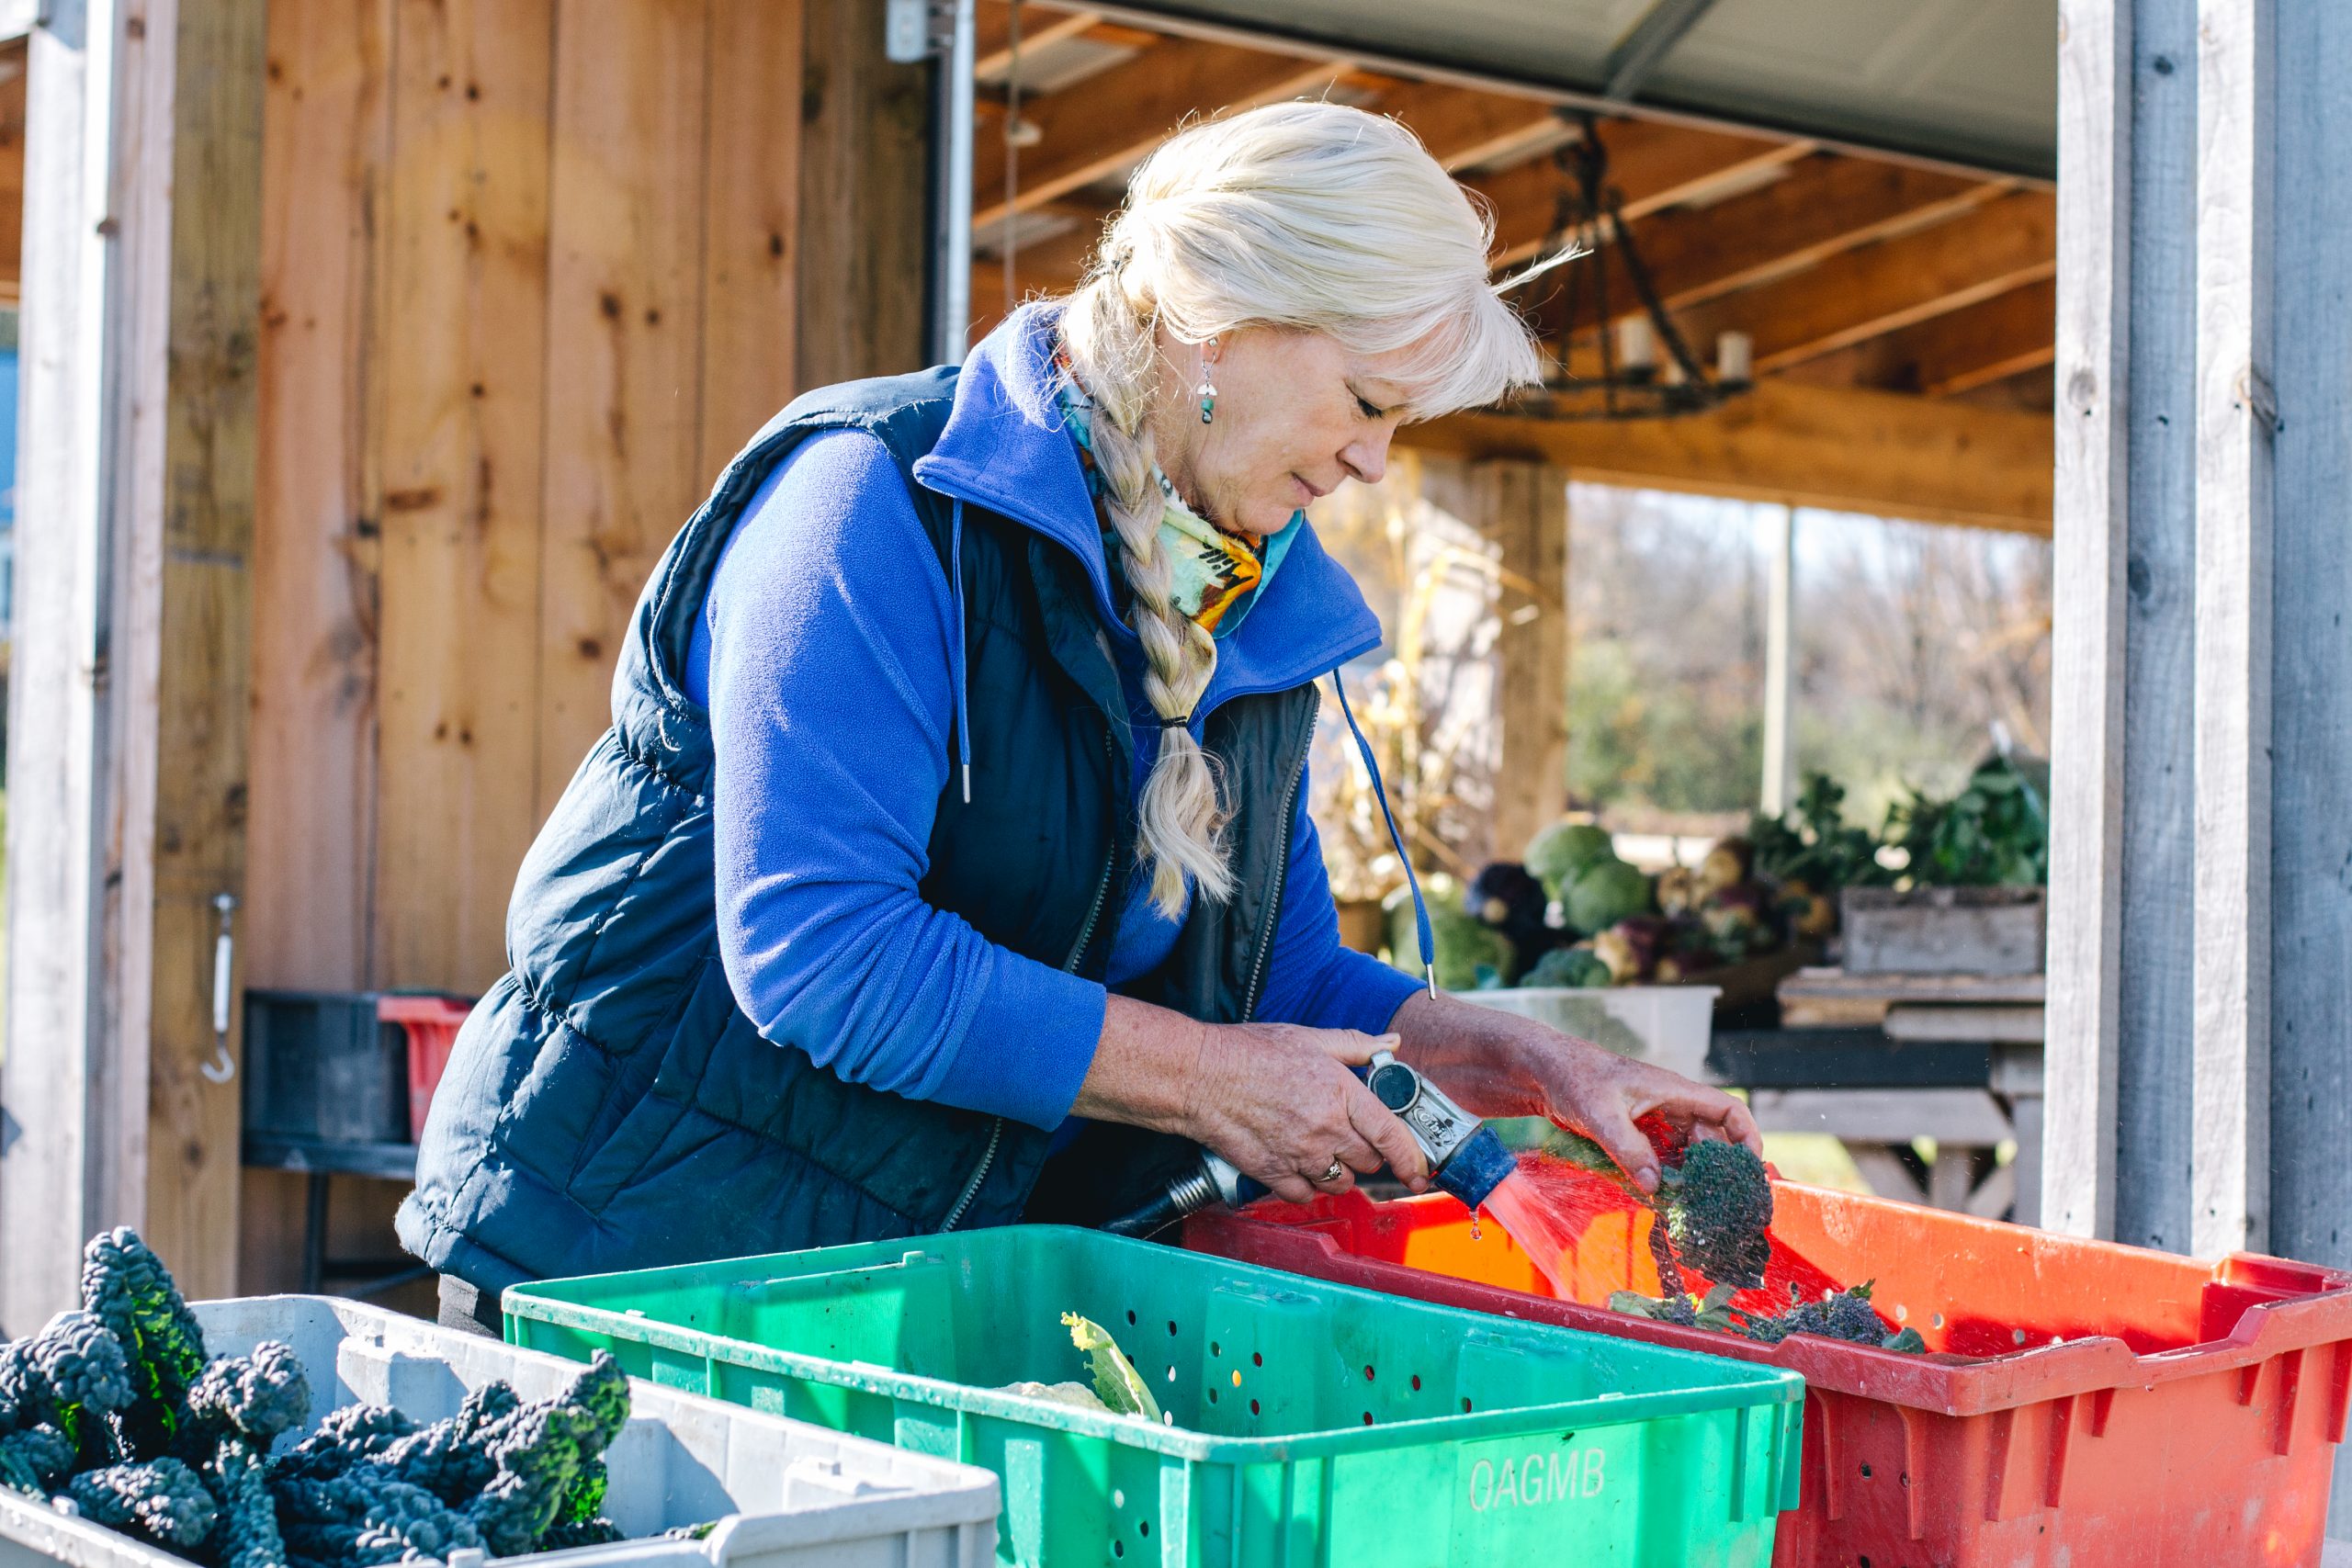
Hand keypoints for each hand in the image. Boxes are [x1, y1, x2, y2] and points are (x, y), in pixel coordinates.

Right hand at [1182, 1023, 1431, 1203]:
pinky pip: (1305, 1195)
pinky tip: (1299, 1168)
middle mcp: (1325, 1129)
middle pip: (1368, 1162)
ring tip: (1324, 1153)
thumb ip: (1355, 1044)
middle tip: (1352, 1140)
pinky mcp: (1273, 1173)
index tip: (1419, 1172)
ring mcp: (1299, 1155)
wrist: (1200, 1076)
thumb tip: (1390, 1043)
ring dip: (1340, 1173)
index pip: (1390, 1135)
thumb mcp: (1308, 1037)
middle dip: (1367, 1155)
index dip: (1411, 1159)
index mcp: (1340, 1093)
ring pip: (1340, 1183)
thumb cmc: (1250, 1052)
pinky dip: (1308, 1187)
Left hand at [1384, 991, 1759, 1195]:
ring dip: (1688, 1177)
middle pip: (1710, 1138)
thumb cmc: (1568, 1075)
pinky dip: (1661, 1176)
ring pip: (1683, 1151)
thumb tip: (1657, 1186)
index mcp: (1670, 1089)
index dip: (1747, 1139)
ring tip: (1690, 1208)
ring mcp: (1647, 1117)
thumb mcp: (1599, 1113)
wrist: (1531, 1067)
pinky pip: (1656, 1156)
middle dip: (1718, 1169)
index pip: (1727, 1111)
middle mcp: (1665, 1103)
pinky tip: (1655, 1198)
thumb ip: (1629, 1149)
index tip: (1752, 1172)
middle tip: (1719, 1205)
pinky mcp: (1627, 1130)